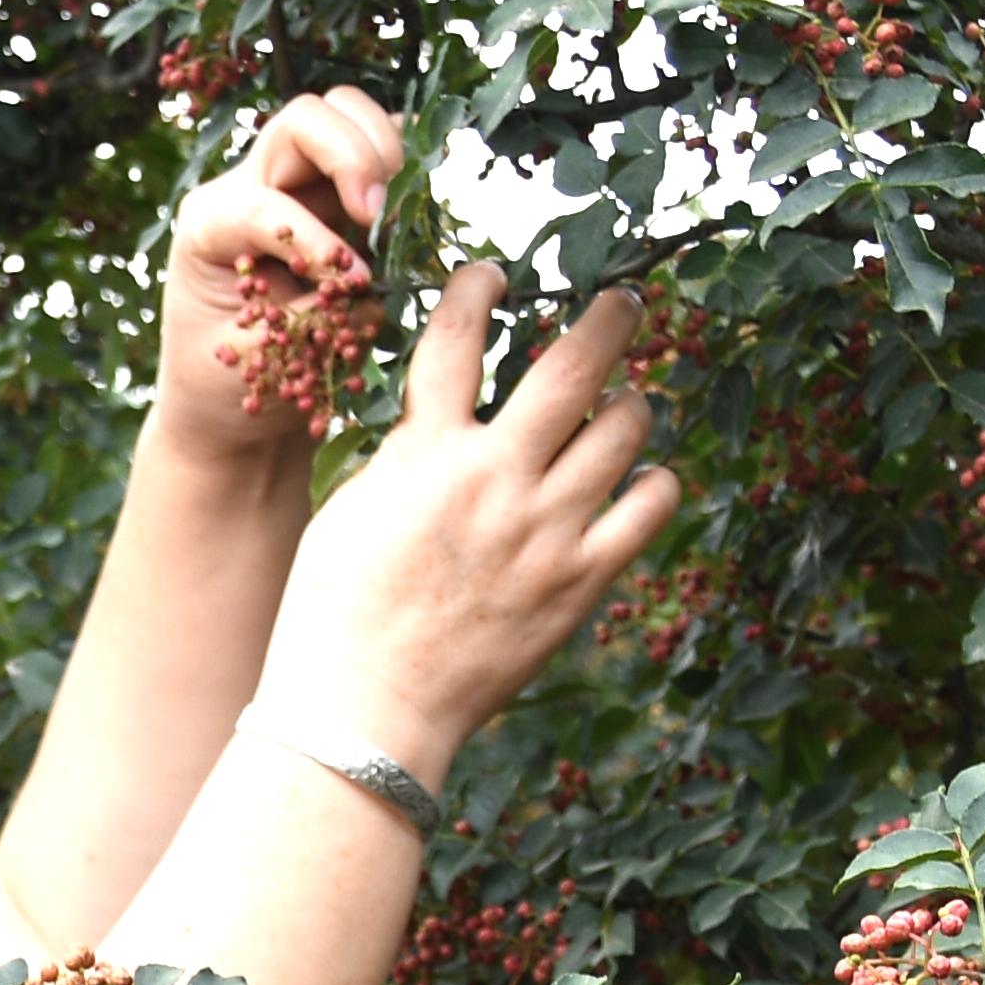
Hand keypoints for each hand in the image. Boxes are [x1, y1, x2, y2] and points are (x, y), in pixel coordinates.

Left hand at [155, 87, 408, 462]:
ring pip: (341, 113)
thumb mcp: (260, 360)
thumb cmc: (224, 387)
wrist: (221, 411)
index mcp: (207, 225)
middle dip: (353, 155)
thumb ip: (316, 316)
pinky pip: (372, 145)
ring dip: (381, 148)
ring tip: (394, 208)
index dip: (314, 239)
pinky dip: (401, 160)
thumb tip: (375, 283)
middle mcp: (245, 187)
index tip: (355, 283)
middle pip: (304, 120)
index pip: (264, 204)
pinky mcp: (331, 195)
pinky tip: (415, 196)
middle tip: (377, 216)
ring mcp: (291, 183)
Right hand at [249, 269, 679, 788]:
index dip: (477, 290)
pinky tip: (637, 478)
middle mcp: (495, 479)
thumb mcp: (349, 512)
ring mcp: (547, 530)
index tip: (493, 274)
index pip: (457, 339)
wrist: (363, 711)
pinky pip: (649, 507)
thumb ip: (405, 455)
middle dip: (608, 317)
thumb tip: (446, 415)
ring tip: (622, 402)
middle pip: (573, 365)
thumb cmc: (333, 616)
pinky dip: (651, 481)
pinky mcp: (581, 582)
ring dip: (628, 401)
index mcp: (426, 455)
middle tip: (625, 299)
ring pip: (624, 426)